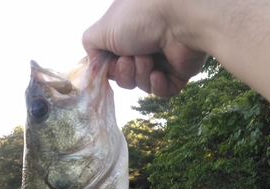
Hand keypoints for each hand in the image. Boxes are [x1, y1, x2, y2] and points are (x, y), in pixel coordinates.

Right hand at [82, 0, 206, 96]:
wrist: (179, 18)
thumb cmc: (139, 17)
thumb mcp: (102, 30)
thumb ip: (91, 48)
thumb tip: (93, 68)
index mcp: (127, 32)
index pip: (111, 61)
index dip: (107, 68)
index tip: (106, 67)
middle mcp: (144, 43)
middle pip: (125, 76)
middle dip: (124, 72)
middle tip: (129, 59)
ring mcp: (162, 58)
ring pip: (142, 84)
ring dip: (140, 74)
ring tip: (148, 58)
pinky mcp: (178, 72)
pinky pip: (161, 91)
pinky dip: (157, 85)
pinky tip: (158, 73)